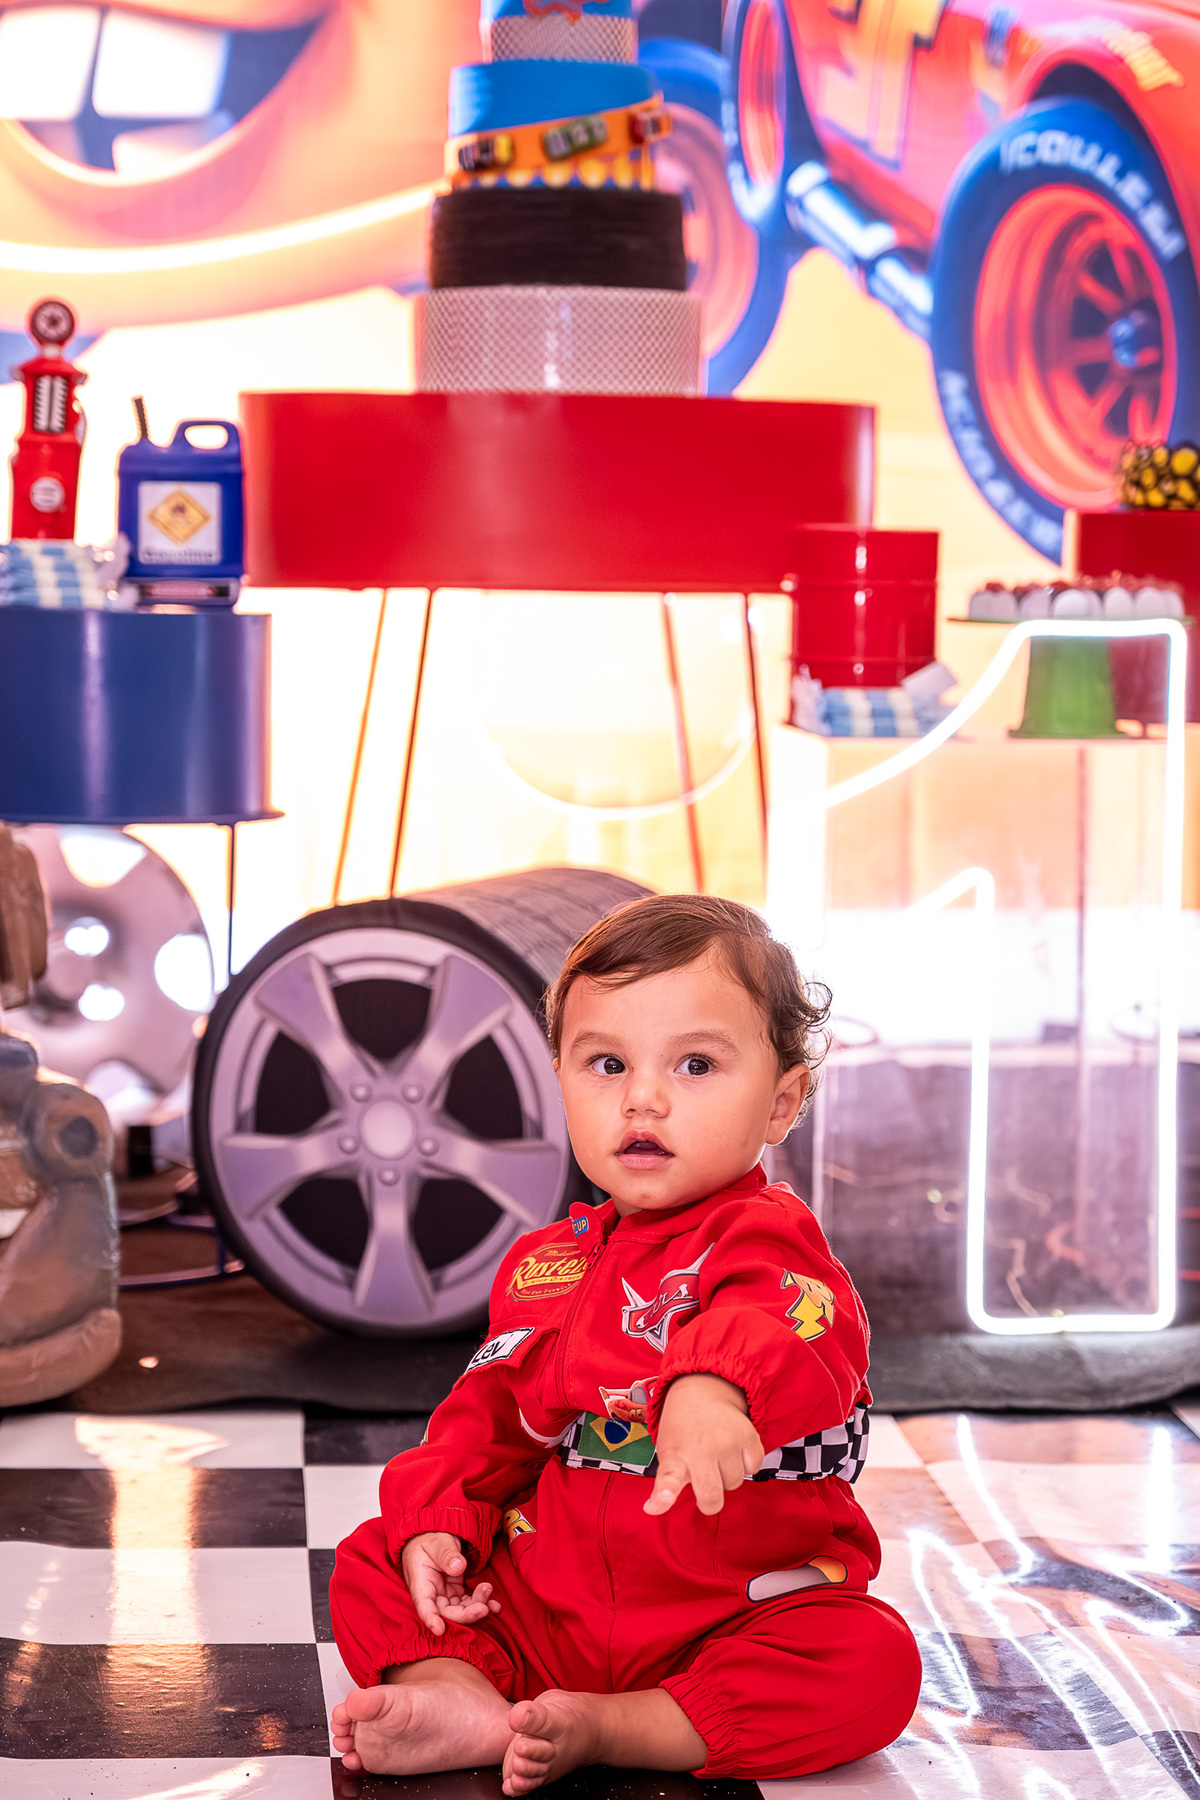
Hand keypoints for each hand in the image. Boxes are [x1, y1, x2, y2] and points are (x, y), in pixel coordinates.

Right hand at [400, 1530, 501, 1635]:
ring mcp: (444, 1594)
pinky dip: (480, 1603)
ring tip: (491, 1596)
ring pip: (460, 1610)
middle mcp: (431, 1593)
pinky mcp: (454, 1592)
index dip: (431, 1619)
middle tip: (484, 1608)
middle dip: (466, 1614)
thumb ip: (446, 1554)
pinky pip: (467, 1603)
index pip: (424, 1605)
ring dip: (477, 1607)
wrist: (433, 1535)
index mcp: (420, 1582)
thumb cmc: (430, 1538)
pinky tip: (494, 1604)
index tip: (440, 1630)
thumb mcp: (437, 1542)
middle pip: (447, 1613)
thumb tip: (458, 1567)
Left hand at [644, 1372, 762, 1516]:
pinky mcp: (748, 1435)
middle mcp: (701, 1448)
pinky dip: (746, 1463)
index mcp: (676, 1454)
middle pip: (712, 1497)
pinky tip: (733, 1449)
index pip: (669, 1477)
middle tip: (705, 1482)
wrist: (702, 1392)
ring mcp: (727, 1441)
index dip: (666, 1492)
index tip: (663, 1499)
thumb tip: (652, 1509)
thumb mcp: (667, 1452)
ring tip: (718, 1456)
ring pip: (735, 1483)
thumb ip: (665, 1484)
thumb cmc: (683, 1429)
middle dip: (710, 1500)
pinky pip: (753, 1467)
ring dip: (728, 1476)